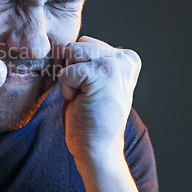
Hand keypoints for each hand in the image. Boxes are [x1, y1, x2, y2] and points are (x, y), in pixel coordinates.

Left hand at [58, 36, 141, 163]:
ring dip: (69, 78)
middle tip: (87, 94)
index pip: (83, 43)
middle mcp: (125, 58)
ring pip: (71, 53)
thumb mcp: (92, 80)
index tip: (91, 89)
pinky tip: (82, 103)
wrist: (97, 149)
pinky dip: (66, 90)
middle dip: (72, 70)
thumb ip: (88, 58)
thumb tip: (68, 42)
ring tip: (85, 96)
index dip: (77, 68)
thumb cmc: (90, 116)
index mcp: (126, 58)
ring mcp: (116, 65)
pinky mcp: (103, 75)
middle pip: (76, 45)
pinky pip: (65, 73)